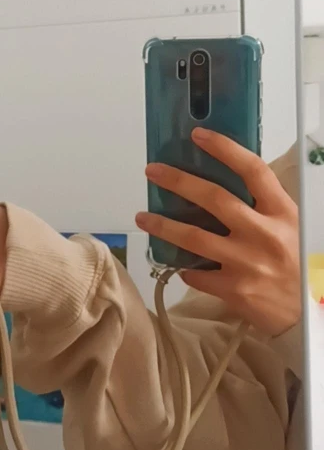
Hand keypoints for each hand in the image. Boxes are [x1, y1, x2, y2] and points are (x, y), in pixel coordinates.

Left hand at [136, 129, 299, 335]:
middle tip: (153, 171)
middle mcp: (264, 234)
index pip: (253, 170)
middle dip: (179, 181)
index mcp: (282, 213)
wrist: (311, 313)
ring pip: (194, 237)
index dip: (225, 149)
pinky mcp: (234, 289)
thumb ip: (263, 207)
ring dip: (163, 225)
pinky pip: (197, 273)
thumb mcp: (291, 227)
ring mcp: (247, 262)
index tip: (198, 136)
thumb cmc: (298, 265)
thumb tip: (224, 182)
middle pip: (214, 198)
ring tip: (142, 217)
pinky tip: (177, 262)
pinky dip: (184, 266)